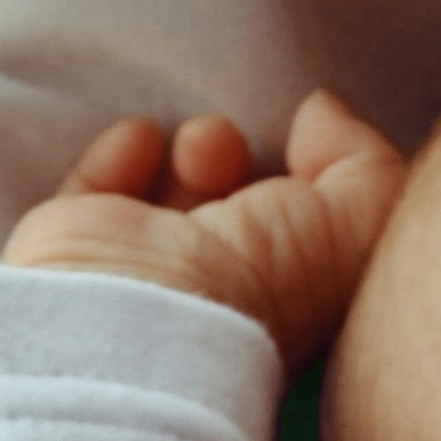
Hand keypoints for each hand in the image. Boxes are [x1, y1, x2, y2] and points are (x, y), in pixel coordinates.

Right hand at [2, 90, 408, 360]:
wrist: (140, 326)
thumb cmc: (259, 288)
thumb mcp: (359, 227)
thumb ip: (367, 166)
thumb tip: (325, 114)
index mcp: (284, 313)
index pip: (304, 247)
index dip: (314, 190)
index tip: (310, 143)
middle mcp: (214, 300)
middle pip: (238, 216)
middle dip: (246, 165)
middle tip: (237, 152)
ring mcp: (139, 279)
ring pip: (173, 202)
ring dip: (195, 154)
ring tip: (202, 149)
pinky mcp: (73, 253)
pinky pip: (96, 195)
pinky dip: (119, 157)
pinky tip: (140, 140)